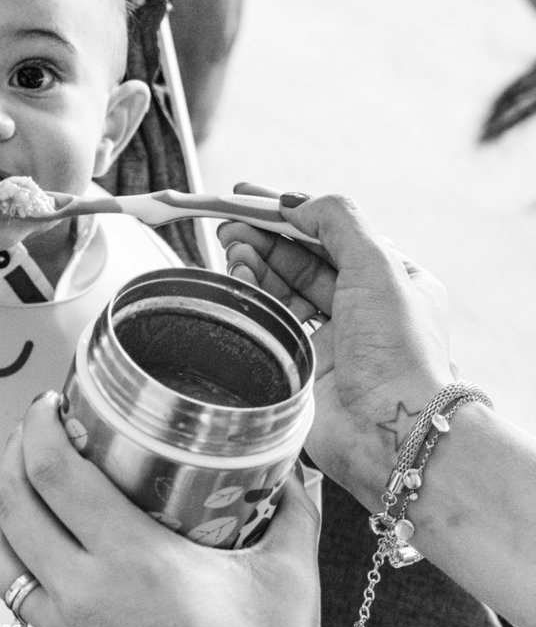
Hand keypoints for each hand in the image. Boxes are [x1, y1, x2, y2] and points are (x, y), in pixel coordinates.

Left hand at [0, 393, 319, 626]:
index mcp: (134, 560)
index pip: (55, 474)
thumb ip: (291, 513)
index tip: (49, 405)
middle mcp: (86, 591)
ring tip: (18, 477)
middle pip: (12, 501)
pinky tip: (25, 542)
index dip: (39, 427)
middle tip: (33, 429)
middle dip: (13, 451)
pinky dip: (6, 554)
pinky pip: (11, 593)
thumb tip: (292, 469)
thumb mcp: (290, 581)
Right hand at [217, 189, 454, 504]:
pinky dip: (253, 296)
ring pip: (283, 288)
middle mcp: (363, 307)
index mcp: (393, 279)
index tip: (248, 197)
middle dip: (265, 238)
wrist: (388, 430)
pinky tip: (239, 280)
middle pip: (303, 259)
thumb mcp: (378, 265)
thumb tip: (294, 201)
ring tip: (231, 250)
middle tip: (228, 225)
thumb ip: (337, 221)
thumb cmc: (396, 349)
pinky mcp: (303, 364)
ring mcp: (332, 338)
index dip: (290, 213)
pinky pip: (271, 320)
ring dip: (256, 265)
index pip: (333, 233)